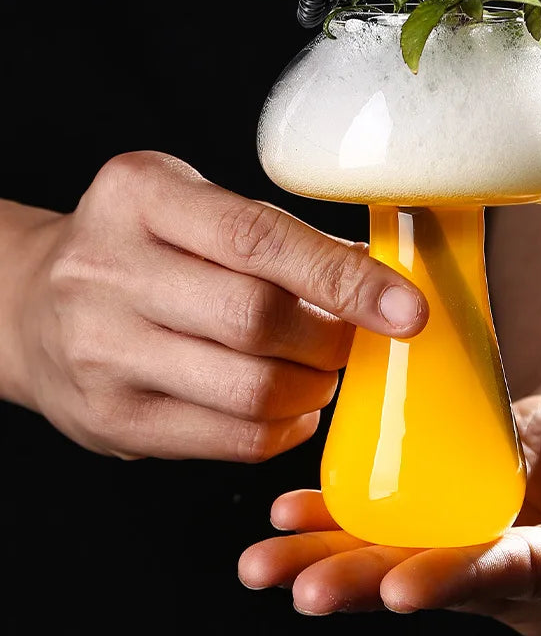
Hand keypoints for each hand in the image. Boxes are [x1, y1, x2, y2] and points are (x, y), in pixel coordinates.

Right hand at [5, 150, 426, 459]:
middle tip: (355, 338)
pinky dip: (286, 428)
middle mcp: (109, 269)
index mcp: (141, 196)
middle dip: (333, 338)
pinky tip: (292, 408)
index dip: (344, 278)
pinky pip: (233, 439)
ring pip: (252, 388)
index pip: (260, 239)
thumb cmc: (141, 248)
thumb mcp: (195, 209)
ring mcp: (102, 351)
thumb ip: (279, 238)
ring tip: (320, 370)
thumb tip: (381, 277)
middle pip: (258, 318)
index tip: (408, 309)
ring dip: (314, 386)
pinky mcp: (113, 419)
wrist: (32, 306)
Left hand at [237, 379, 540, 635]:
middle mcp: (516, 575)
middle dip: (369, 586)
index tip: (401, 587)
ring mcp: (475, 548)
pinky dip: (339, 523)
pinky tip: (291, 516)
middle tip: (304, 590)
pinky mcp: (448, 517)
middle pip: (437, 581)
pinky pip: (389, 527)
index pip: (512, 578)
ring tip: (266, 560)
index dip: (458, 579)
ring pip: (398, 561)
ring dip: (332, 560)